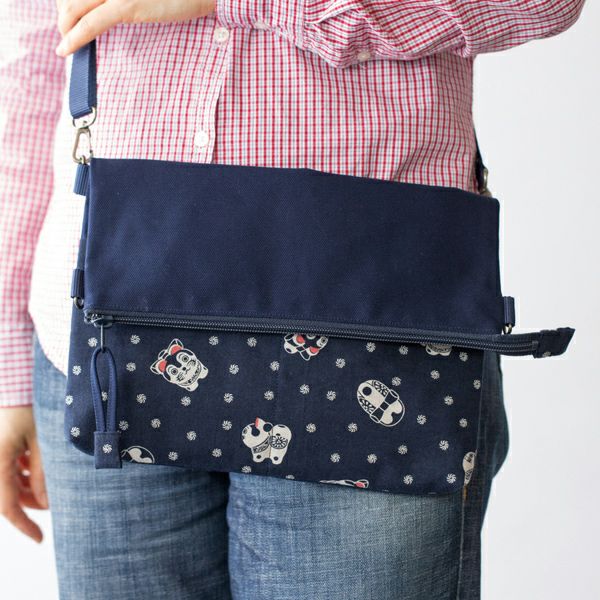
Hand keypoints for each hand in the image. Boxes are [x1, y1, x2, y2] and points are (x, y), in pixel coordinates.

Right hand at [0, 407, 47, 542]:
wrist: (16, 381)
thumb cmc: (29, 406)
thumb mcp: (42, 439)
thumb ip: (45, 471)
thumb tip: (49, 502)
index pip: (7, 506)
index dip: (23, 526)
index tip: (40, 539)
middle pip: (9, 495)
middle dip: (32, 502)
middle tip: (55, 501)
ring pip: (10, 481)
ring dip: (30, 486)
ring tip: (51, 479)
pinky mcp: (1, 445)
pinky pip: (10, 466)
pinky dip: (26, 469)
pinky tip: (40, 461)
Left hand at [55, 0, 216, 56]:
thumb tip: (108, 8)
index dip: (68, 4)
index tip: (69, 17)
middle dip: (63, 15)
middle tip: (65, 32)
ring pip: (73, 6)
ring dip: (65, 27)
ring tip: (65, 42)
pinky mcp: (125, 5)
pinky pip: (91, 23)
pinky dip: (74, 37)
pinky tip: (66, 48)